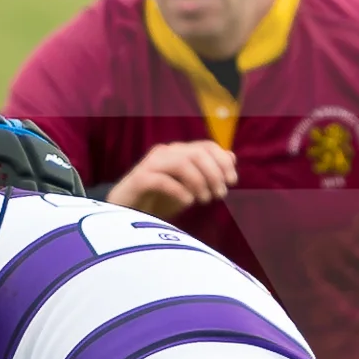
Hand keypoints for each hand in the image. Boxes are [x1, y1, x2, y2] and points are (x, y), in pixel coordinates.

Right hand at [106, 140, 236, 218]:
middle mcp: (165, 153)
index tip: (232, 181)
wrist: (125, 212)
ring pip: (181, 163)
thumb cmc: (158, 200)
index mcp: (177, 152)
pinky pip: (163, 180)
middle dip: (214, 174)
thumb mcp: (188, 187)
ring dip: (199, 182)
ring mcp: (151, 165)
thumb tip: (231, 157)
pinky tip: (187, 203)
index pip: (206, 146)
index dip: (223, 161)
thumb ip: (208, 172)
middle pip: (196, 153)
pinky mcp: (139, 180)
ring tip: (204, 200)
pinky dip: (180, 191)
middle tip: (219, 195)